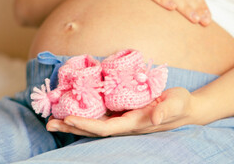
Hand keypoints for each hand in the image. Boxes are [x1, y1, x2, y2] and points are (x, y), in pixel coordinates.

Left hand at [46, 87, 198, 136]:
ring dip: (73, 122)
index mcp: (134, 123)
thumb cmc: (180, 104)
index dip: (87, 125)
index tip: (69, 119)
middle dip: (72, 127)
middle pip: (94, 129)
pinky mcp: (123, 111)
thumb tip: (155, 118)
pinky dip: (85, 113)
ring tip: (53, 120)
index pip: (106, 128)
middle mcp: (125, 124)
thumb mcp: (176, 104)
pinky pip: (101, 114)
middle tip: (49, 123)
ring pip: (94, 123)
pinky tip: (73, 108)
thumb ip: (166, 111)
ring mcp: (123, 119)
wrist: (184, 107)